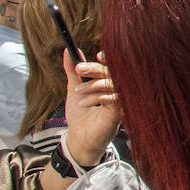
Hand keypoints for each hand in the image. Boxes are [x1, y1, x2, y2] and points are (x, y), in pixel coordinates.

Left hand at [63, 50, 121, 167]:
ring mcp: (120, 101)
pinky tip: (88, 102)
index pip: (112, 65)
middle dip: (94, 69)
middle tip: (79, 69)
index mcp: (108, 82)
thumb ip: (72, 71)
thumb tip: (67, 52)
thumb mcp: (73, 89)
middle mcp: (117, 90)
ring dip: (93, 85)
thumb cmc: (79, 115)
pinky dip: (101, 97)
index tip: (95, 56)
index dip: (107, 59)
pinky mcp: (121, 112)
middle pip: (112, 72)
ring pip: (113, 83)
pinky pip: (116, 98)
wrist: (79, 138)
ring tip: (78, 92)